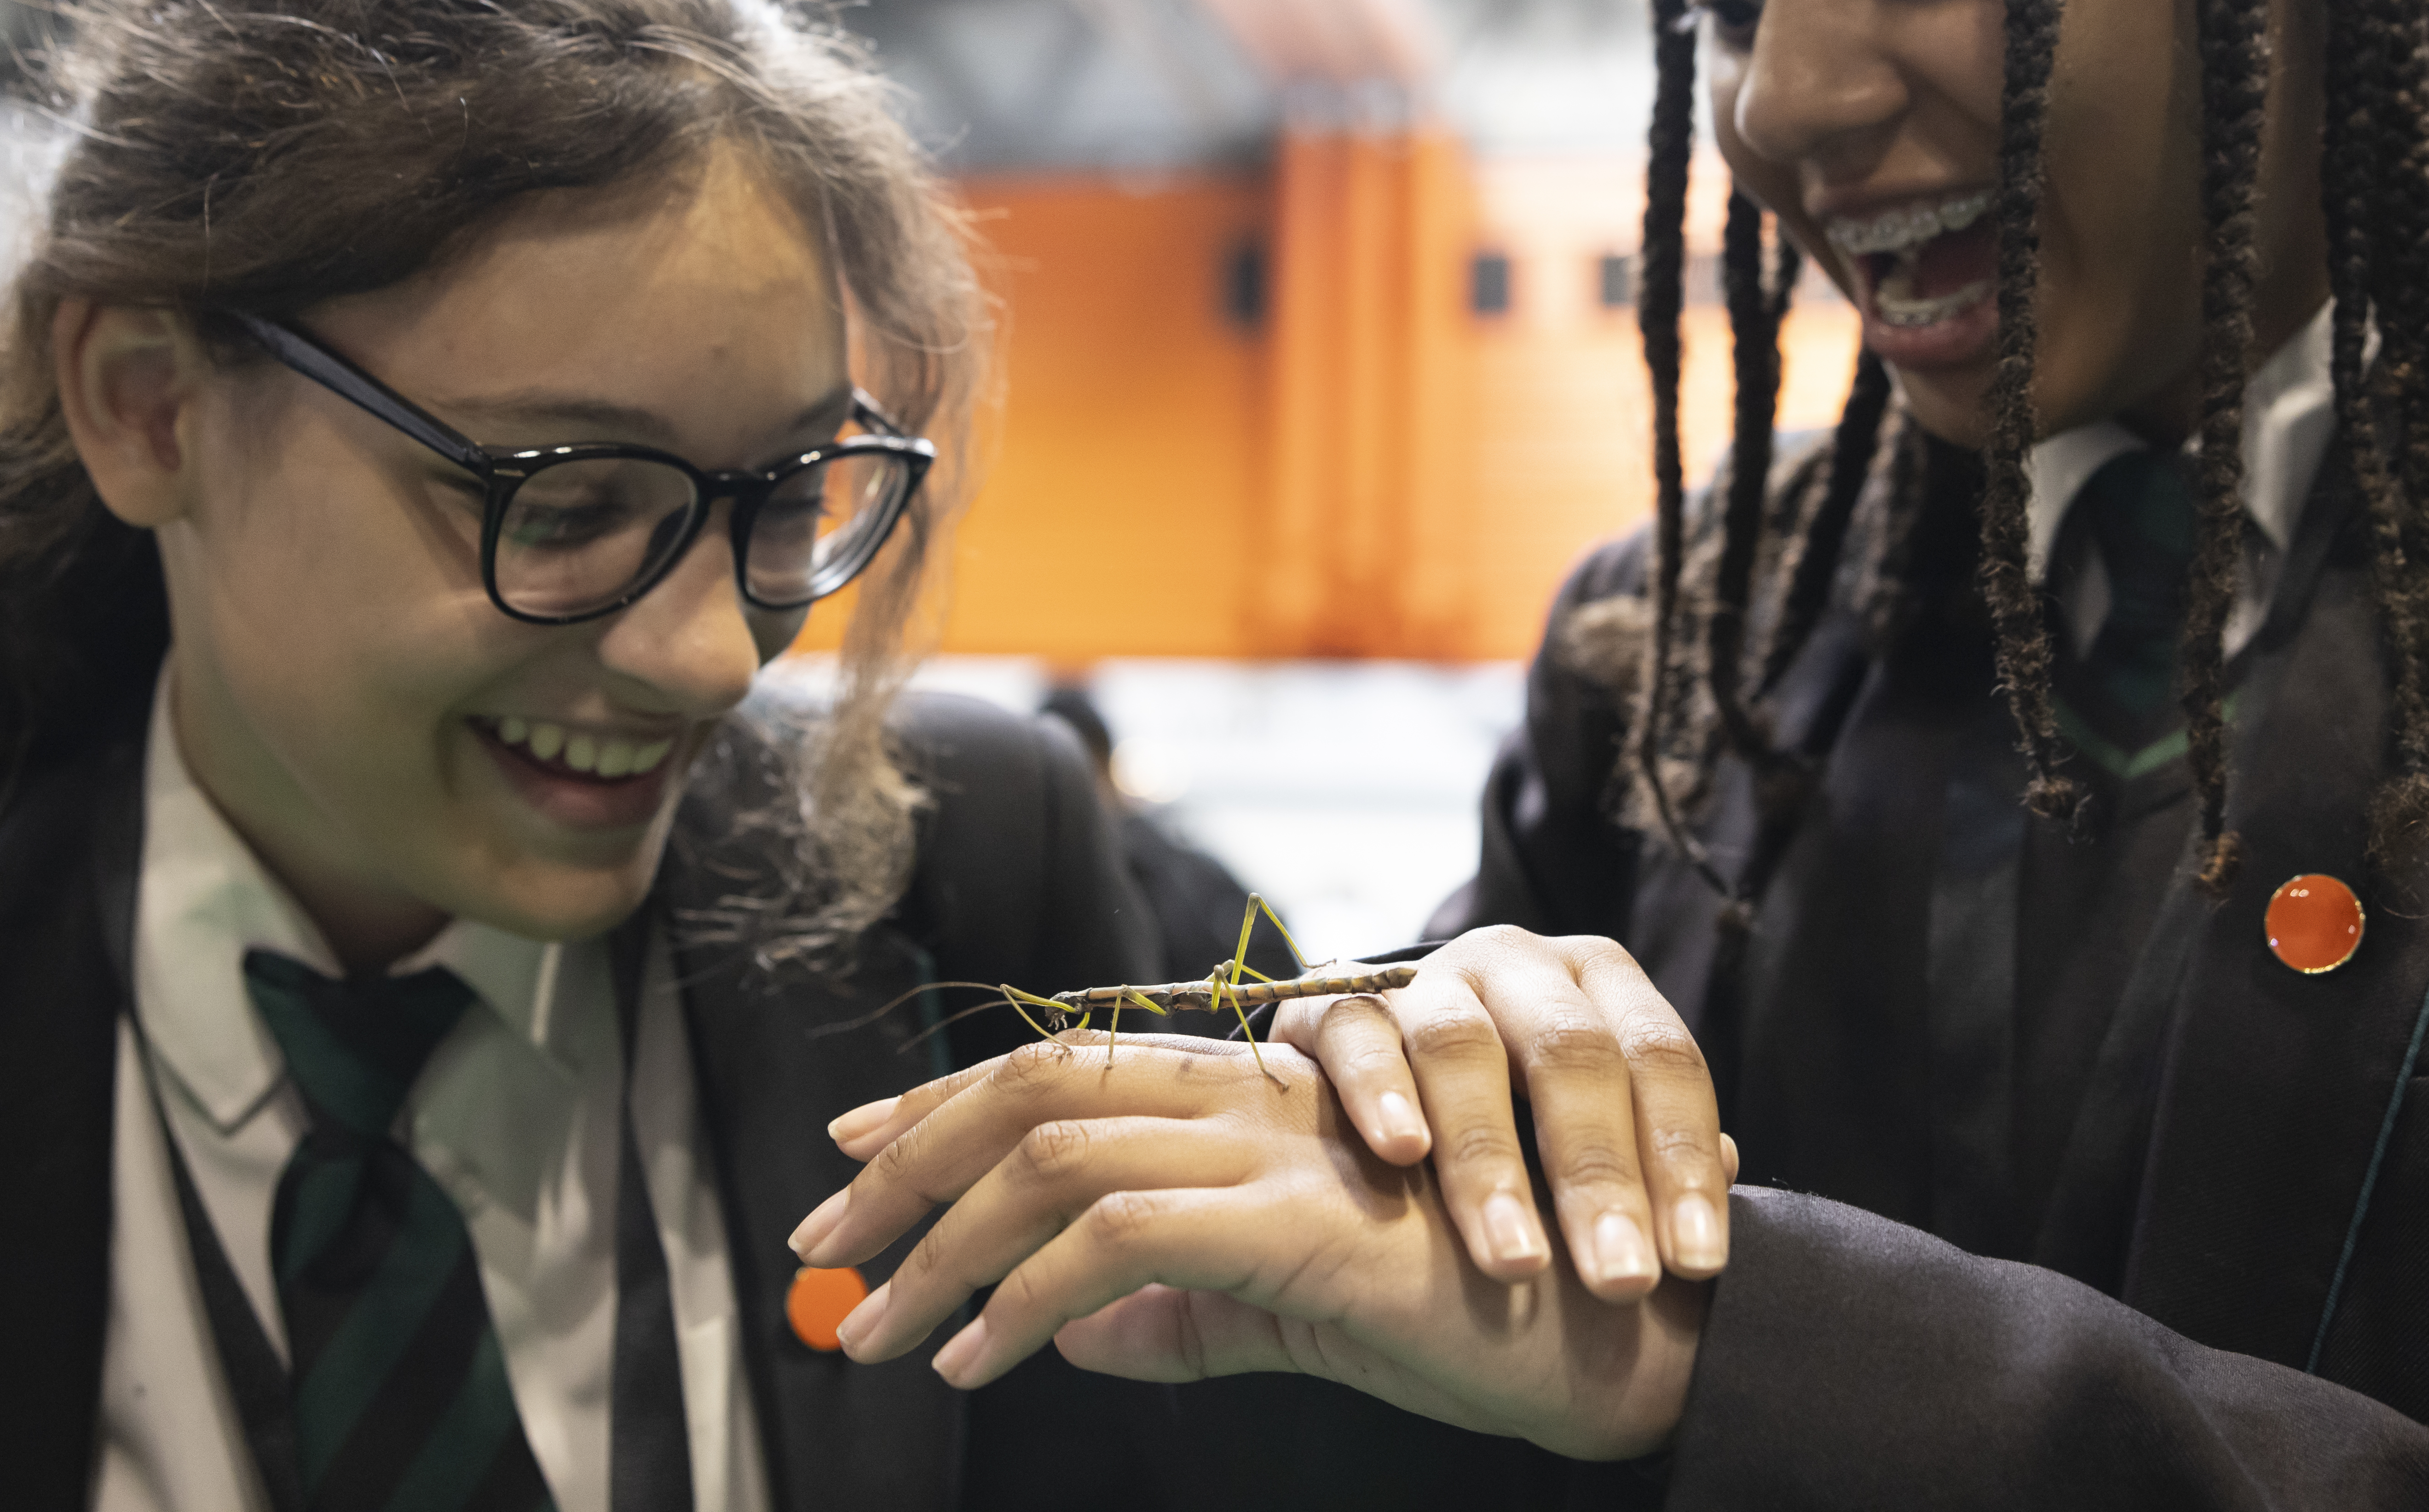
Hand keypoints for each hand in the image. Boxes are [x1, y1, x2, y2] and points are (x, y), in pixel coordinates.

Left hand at [793, 1033, 1703, 1459]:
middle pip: (1035, 1089)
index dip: (942, 1103)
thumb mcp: (1294, 1313)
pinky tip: (978, 1358)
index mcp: (1251, 1104)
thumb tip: (1075, 1335)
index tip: (849, 1154)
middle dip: (907, 1160)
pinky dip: (1024, 1299)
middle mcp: (1254, 1098)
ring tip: (880, 1328)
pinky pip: (1115, 1241)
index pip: (1062, 1071)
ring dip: (940, 1243)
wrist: (1608, 1333)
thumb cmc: (1467, 1319)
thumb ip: (1188, 1314)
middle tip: (820, 1245)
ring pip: (1055, 1156)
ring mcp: (1276, 1150)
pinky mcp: (1294, 1220)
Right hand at [1267, 927, 1731, 1293]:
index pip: (1661, 1058)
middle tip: (1621, 1281)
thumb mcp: (1581, 1142)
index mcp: (1597, 986)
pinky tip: (1405, 1153)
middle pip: (1570, 1051)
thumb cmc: (1504, 1139)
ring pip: (1461, 1045)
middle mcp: (1516, 966)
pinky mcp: (1332, 1003)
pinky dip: (1380, 1087)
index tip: (1694, 1264)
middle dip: (1598, 1174)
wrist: (1356, 1116)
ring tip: (1517, 1259)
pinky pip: (1354, 1028)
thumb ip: (1646, 1156)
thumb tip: (1733, 1173)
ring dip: (1492, 1159)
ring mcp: (1423, 979)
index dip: (1682, 1159)